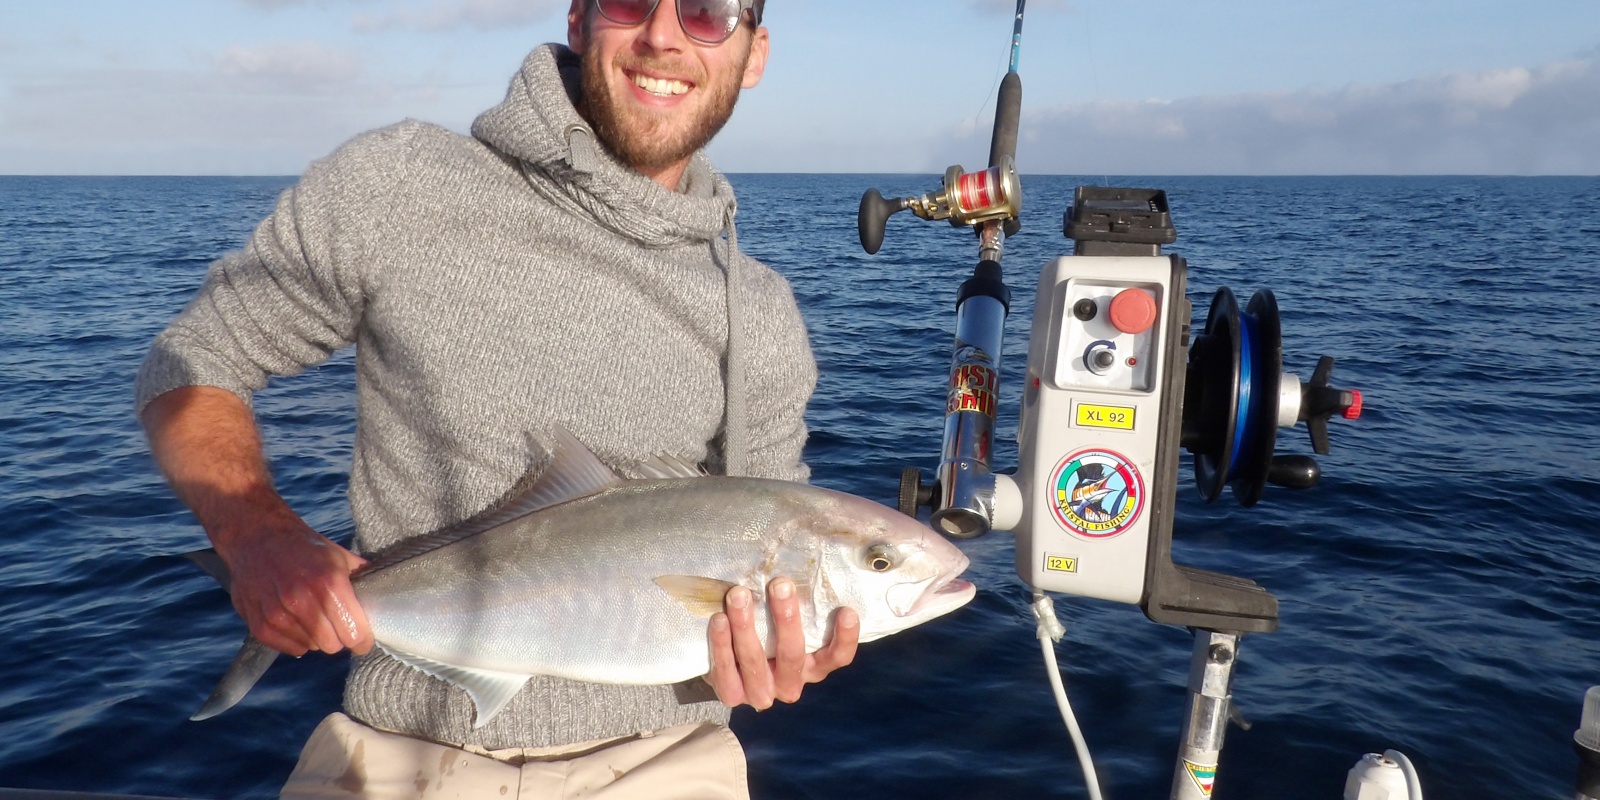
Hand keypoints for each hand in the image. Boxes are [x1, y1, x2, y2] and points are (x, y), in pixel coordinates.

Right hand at [219, 518, 372, 657]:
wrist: (257, 536)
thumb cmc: (303, 547)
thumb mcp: (339, 555)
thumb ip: (362, 577)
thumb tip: (385, 594)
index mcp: (329, 583)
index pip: (354, 634)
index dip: (362, 639)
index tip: (362, 639)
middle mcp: (302, 600)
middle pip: (333, 645)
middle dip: (339, 638)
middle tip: (337, 625)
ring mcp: (278, 614)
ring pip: (312, 647)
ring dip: (316, 637)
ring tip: (313, 616)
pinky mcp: (260, 624)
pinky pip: (290, 648)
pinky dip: (297, 640)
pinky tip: (297, 621)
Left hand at [705, 577, 858, 708]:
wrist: (730, 665)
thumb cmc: (768, 632)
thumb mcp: (788, 622)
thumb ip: (801, 603)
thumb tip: (810, 557)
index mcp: (813, 667)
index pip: (837, 657)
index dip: (845, 638)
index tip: (846, 611)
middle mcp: (791, 683)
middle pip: (793, 654)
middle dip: (786, 619)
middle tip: (779, 585)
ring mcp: (761, 693)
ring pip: (755, 662)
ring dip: (746, 626)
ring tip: (739, 595)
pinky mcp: (732, 694)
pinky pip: (726, 672)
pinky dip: (722, 644)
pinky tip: (719, 619)